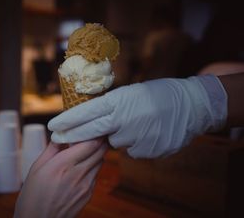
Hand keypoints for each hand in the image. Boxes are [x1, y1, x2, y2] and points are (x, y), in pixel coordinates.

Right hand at [14, 139, 107, 217]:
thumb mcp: (36, 167)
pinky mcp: (88, 195)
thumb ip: (52, 149)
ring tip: (84, 150)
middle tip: (92, 134)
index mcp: (63, 165)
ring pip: (100, 162)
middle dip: (98, 140)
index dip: (94, 132)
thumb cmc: (32, 196)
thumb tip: (61, 134)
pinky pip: (95, 175)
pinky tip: (80, 167)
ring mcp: (85, 186)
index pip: (91, 143)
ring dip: (96, 153)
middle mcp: (78, 174)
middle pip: (100, 151)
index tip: (90, 126)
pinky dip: (92, 166)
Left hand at [48, 75, 226, 157]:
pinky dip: (136, 143)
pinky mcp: (147, 150)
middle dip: (72, 136)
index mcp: (119, 100)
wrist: (191, 105)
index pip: (87, 112)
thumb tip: (93, 118)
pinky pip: (132, 150)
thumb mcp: (131, 93)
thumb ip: (112, 106)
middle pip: (91, 131)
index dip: (68, 120)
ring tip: (137, 123)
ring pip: (115, 142)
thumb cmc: (158, 94)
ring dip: (119, 135)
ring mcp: (136, 136)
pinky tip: (148, 132)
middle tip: (57, 139)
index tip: (53, 126)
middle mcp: (124, 119)